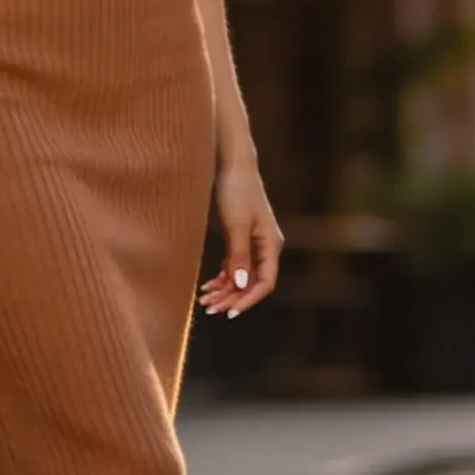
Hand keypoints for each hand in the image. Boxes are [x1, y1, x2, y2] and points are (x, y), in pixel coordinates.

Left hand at [200, 157, 282, 317]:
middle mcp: (263, 246)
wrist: (228, 162)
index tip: (230, 312)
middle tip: (209, 308)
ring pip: (240, 276)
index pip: (266, 282)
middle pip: (252, 283)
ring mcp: (250, 242)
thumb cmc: (236, 189)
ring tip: (203, 300)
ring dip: (224, 290)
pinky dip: (221, 278)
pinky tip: (207, 286)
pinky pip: (232, 266)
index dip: (249, 299)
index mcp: (270, 244)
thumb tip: (243, 285)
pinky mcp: (237, 237)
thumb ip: (239, 255)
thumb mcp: (236, 224)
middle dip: (232, 297)